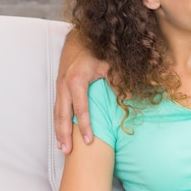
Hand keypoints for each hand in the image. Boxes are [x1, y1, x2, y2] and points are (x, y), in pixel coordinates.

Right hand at [54, 29, 107, 153]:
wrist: (78, 38)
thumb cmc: (96, 51)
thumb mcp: (109, 64)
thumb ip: (118, 80)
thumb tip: (133, 96)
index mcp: (77, 81)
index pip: (81, 109)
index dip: (85, 126)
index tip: (90, 141)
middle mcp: (64, 86)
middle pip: (63, 115)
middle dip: (65, 135)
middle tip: (69, 152)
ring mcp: (59, 87)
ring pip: (57, 114)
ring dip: (59, 132)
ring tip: (63, 149)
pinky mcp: (59, 88)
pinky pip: (57, 108)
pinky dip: (58, 123)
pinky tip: (61, 134)